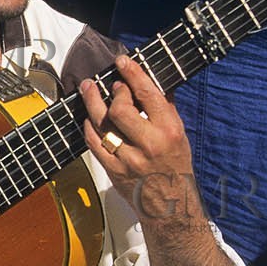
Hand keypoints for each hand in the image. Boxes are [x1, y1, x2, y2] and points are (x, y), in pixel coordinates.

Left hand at [81, 54, 199, 230]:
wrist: (170, 204)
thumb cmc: (175, 166)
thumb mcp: (178, 133)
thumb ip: (164, 107)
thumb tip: (151, 79)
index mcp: (168, 130)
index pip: (148, 94)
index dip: (132, 74)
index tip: (122, 61)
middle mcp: (149, 144)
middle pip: (120, 110)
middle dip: (111, 92)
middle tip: (106, 84)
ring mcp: (129, 159)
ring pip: (103, 125)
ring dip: (92, 103)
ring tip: (87, 89)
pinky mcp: (114, 170)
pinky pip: (94, 143)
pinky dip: (89, 127)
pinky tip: (89, 118)